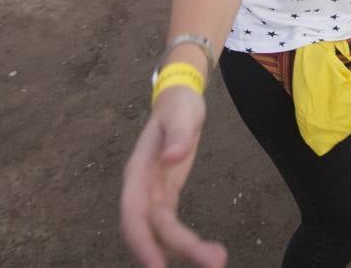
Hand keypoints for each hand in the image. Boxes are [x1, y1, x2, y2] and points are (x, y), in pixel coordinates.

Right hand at [120, 87, 225, 267]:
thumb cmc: (178, 106)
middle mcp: (140, 188)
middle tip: (212, 262)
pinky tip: (206, 252)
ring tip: (217, 259)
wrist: (178, 100)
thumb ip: (178, 135)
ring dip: (185, 249)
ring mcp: (152, 195)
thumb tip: (173, 158)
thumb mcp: (182, 114)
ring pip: (162, 232)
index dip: (142, 242)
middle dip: (175, 250)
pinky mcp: (166, 196)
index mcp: (137, 171)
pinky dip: (185, 242)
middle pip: (151, 229)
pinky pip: (170, 226)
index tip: (157, 266)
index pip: (134, 214)